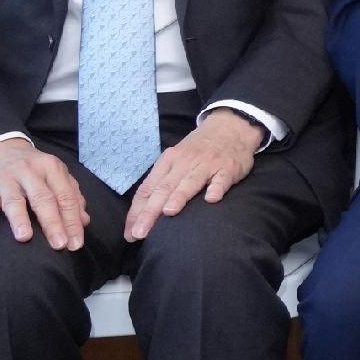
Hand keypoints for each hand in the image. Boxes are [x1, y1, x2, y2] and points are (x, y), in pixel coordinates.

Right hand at [0, 140, 87, 250]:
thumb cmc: (33, 170)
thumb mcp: (55, 175)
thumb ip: (72, 196)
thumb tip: (84, 221)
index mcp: (52, 169)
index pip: (66, 197)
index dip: (72, 221)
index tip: (76, 243)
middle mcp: (30, 172)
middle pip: (43, 199)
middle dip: (53, 223)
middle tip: (59, 244)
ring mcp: (6, 180)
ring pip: (14, 200)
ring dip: (19, 219)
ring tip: (25, 237)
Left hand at [124, 109, 261, 237]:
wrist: (230, 126)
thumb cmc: (198, 149)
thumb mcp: (176, 160)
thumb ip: (162, 184)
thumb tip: (141, 215)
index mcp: (168, 161)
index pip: (148, 188)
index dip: (137, 212)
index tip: (129, 233)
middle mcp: (184, 162)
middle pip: (164, 188)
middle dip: (150, 212)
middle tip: (140, 232)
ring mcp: (207, 164)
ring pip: (190, 182)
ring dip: (179, 197)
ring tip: (168, 213)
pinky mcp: (228, 167)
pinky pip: (221, 179)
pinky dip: (216, 188)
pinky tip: (212, 199)